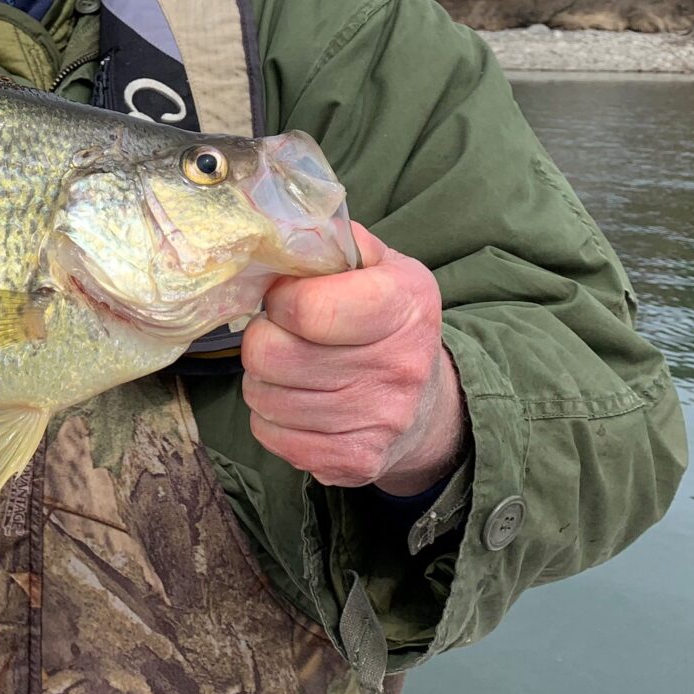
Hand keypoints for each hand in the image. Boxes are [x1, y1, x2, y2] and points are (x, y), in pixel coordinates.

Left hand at [241, 222, 463, 495]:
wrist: (429, 405)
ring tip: (292, 367)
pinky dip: (272, 417)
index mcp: (405, 305)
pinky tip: (299, 401)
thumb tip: (283, 232)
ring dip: (264, 379)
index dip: (280, 299)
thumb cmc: (390, 323)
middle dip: (264, 338)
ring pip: (263, 396)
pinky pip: (271, 436)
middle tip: (282, 334)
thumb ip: (336, 242)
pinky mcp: (355, 461)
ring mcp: (378, 421)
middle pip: (271, 355)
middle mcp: (398, 367)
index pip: (308, 308)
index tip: (286, 297)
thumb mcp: (382, 266)